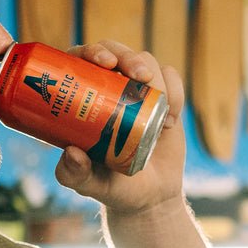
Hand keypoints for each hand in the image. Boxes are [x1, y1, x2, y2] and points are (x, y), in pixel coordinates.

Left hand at [52, 41, 187, 218]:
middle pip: (114, 50)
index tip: (105, 64)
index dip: (90, 51)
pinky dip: (175, 92)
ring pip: (146, 61)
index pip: (79, 60)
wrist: (150, 197)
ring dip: (158, 81)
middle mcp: (107, 87)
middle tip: (140, 76)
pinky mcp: (163, 96)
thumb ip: (74, 174)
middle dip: (128, 56)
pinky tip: (170, 120)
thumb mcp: (88, 184)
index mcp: (81, 99)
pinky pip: (172, 76)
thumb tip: (72, 152)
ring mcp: (136, 90)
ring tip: (161, 118)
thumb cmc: (111, 187)